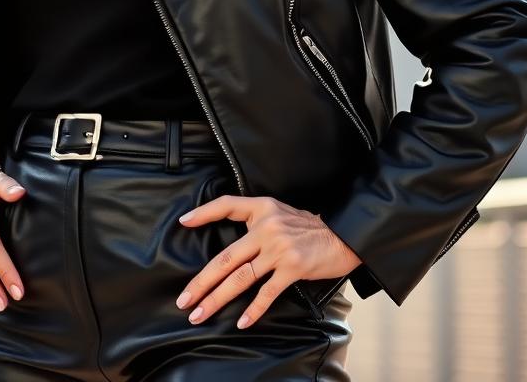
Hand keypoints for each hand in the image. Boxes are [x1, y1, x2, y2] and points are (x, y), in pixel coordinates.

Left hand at [175, 194, 361, 329]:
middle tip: (185, 299)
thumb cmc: (308, 227)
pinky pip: (267, 292)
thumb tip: (232, 242)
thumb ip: (255, 221)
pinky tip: (241, 321)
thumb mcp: (279, 213)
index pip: (227, 205)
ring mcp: (279, 248)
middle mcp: (267, 227)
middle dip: (202, 281)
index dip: (204, 212)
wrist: (342, 236)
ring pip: (241, 277)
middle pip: (226, 257)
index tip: (184, 222)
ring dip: (218, 298)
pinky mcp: (293, 267)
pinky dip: (253, 309)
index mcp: (262, 208)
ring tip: (201, 313)